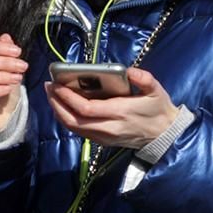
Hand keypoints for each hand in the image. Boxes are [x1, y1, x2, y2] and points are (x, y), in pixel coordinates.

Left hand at [46, 68, 177, 148]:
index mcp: (120, 113)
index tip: (57, 84)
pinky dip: (66, 119)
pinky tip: (62, 107)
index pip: (86, 109)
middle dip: (57, 104)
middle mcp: (108, 128)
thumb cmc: (158, 110)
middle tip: (48, 87)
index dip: (68, 98)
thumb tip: (130, 70)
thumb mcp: (156, 91)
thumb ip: (143, 79)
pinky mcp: (102, 141)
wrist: (164, 135)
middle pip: (73, 120)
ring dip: (58, 112)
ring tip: (52, 95)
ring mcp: (104, 137)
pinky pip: (78, 131)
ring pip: (73, 128)